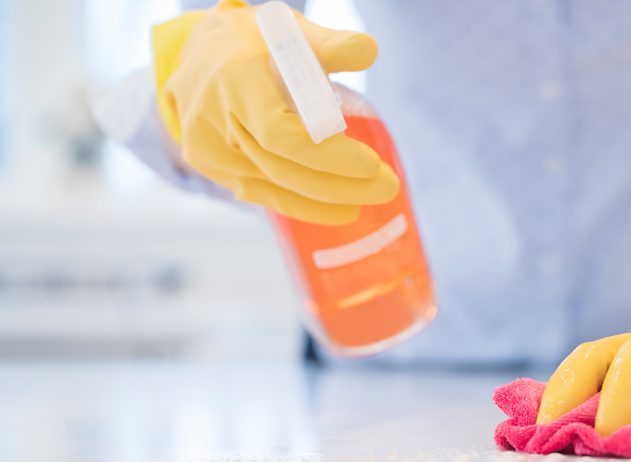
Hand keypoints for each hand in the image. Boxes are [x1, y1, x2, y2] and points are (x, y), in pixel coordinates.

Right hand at [152, 0, 398, 223]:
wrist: (192, 56)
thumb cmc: (251, 42)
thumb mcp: (287, 31)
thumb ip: (329, 44)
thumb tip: (369, 51)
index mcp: (236, 80)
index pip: (281, 134)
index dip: (327, 155)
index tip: (370, 164)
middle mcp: (215, 118)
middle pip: (282, 166)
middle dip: (339, 183)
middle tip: (388, 187)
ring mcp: (208, 148)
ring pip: (272, 186)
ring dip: (325, 199)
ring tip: (371, 198)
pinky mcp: (211, 167)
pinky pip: (261, 195)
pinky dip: (302, 206)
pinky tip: (338, 210)